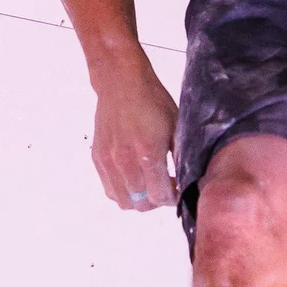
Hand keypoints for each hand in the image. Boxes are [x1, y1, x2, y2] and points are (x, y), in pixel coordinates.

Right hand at [90, 53, 179, 210]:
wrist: (121, 83)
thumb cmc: (151, 99)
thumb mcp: (176, 125)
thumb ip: (181, 155)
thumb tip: (188, 178)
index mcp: (148, 152)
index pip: (159, 196)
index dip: (172, 199)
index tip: (177, 191)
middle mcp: (125, 160)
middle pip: (141, 204)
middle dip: (156, 201)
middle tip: (164, 188)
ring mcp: (109, 161)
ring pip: (124, 201)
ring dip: (139, 200)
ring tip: (148, 185)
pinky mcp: (98, 158)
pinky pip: (109, 190)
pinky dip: (123, 192)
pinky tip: (134, 178)